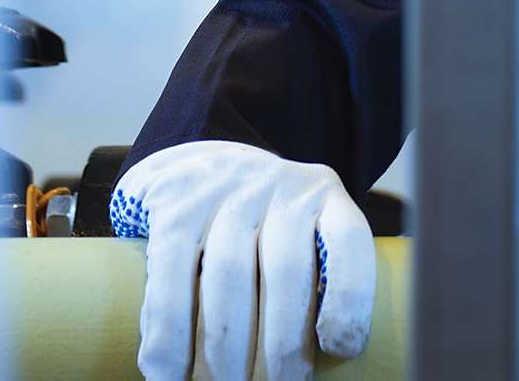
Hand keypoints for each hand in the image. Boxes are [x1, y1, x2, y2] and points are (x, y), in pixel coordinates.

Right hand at [113, 141, 374, 380]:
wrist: (197, 159)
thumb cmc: (262, 220)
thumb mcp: (303, 227)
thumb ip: (315, 276)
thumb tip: (324, 356)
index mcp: (323, 196)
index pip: (348, 242)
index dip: (350, 298)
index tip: (342, 349)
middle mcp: (278, 188)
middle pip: (285, 272)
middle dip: (282, 347)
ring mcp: (223, 193)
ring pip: (227, 278)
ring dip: (225, 351)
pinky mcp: (173, 208)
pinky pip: (170, 278)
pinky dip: (167, 335)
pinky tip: (168, 374)